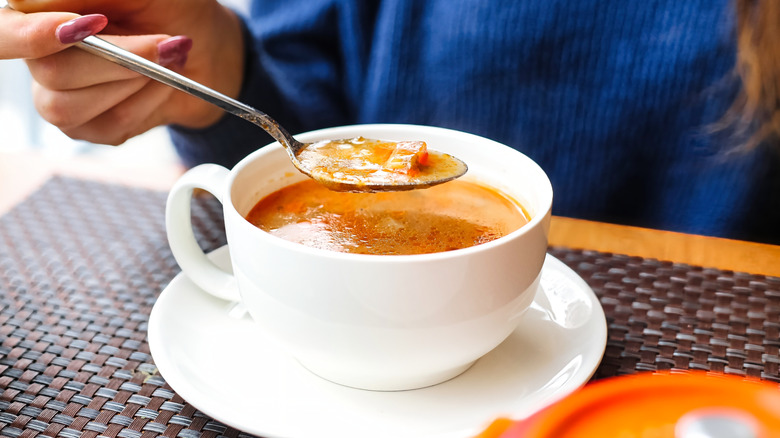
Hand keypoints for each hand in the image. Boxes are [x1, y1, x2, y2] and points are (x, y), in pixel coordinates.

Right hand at [3, 1, 243, 144]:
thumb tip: (45, 4)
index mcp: (40, 11)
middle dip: (117, 60)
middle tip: (163, 44)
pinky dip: (146, 102)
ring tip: (167, 60)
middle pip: (49, 71)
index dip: (35, 33)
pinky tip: (161, 83)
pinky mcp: (84, 125)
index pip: (7, 30)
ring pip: (68, 105)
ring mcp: (56, 92)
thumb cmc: (171, 8)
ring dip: (134, 82)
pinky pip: (106, 125)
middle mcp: (37, 52)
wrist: (206, 49)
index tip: (94, 23)